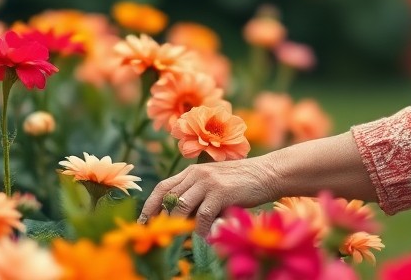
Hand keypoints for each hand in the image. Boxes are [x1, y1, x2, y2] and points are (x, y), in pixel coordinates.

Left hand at [139, 156, 278, 235]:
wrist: (268, 173)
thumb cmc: (242, 183)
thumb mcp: (215, 184)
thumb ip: (198, 196)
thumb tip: (183, 219)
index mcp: (191, 172)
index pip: (162, 187)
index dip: (150, 205)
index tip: (142, 222)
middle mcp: (196, 174)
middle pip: (168, 198)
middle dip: (161, 219)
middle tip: (159, 235)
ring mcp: (208, 182)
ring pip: (181, 207)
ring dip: (178, 225)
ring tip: (178, 239)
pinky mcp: (220, 192)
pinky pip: (202, 216)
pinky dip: (200, 230)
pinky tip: (202, 238)